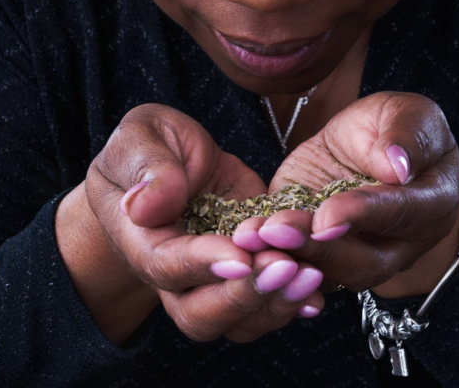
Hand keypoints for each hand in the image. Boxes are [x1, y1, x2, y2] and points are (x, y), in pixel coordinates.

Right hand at [83, 103, 326, 341]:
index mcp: (141, 242)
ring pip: (238, 320)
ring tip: (309, 275)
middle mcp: (176, 275)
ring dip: (275, 304)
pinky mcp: (250, 268)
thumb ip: (148, 168)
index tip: (241, 256)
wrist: (174, 157)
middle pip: (201, 314)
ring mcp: (215, 279)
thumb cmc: (150, 147)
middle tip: (284, 267)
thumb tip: (143, 205)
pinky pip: (266, 303)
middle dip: (245, 297)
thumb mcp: (142, 138)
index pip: (168, 266)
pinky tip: (317, 292)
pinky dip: (293, 302)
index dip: (204, 265)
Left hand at [231, 92, 458, 294]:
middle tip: (276, 230)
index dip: (362, 215)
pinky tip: (244, 241)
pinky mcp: (319, 253)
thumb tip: (398, 166)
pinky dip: (271, 258)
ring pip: (328, 272)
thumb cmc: (396, 126)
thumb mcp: (406, 113)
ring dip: (289, 257)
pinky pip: (299, 267)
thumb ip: (405, 135)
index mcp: (430, 204)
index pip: (398, 214)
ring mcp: (359, 256)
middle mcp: (399, 243)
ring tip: (253, 236)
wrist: (368, 143)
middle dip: (316, 248)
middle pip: (362, 261)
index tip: (328, 216)